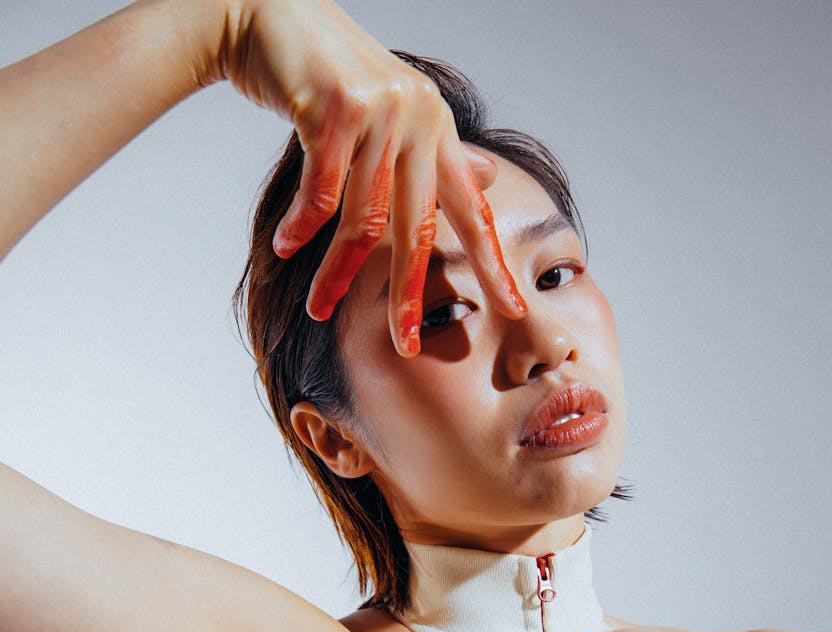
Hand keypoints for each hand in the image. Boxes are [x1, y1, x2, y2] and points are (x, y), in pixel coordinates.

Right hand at [212, 0, 526, 353]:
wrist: (264, 12)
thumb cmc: (324, 72)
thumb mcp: (389, 111)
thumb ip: (431, 151)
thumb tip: (484, 177)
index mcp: (435, 126)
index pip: (471, 208)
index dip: (492, 262)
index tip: (513, 308)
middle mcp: (417, 117)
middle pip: (421, 228)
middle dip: (411, 293)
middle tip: (404, 344)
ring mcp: (380, 111)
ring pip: (362, 219)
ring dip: (337, 271)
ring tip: (318, 308)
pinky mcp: (336, 108)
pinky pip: (321, 193)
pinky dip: (302, 227)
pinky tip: (286, 249)